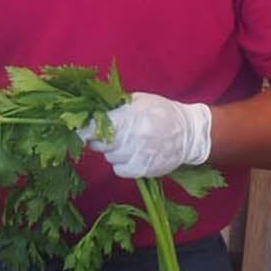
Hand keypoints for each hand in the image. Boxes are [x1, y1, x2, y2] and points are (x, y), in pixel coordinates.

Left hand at [82, 94, 212, 178]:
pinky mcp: (144, 169)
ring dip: (113, 151)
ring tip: (126, 143)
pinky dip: (121, 164)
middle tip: (109, 135)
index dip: (84, 130)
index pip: (96, 127)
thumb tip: (90, 109)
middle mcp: (134, 138)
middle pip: (100, 144)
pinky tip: (131, 155)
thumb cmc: (162, 113)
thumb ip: (116, 105)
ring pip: (109, 157)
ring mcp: (140, 155)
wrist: (191, 133)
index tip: (79, 131)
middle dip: (99, 139)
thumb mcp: (140, 101)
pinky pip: (119, 170)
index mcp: (131, 118)